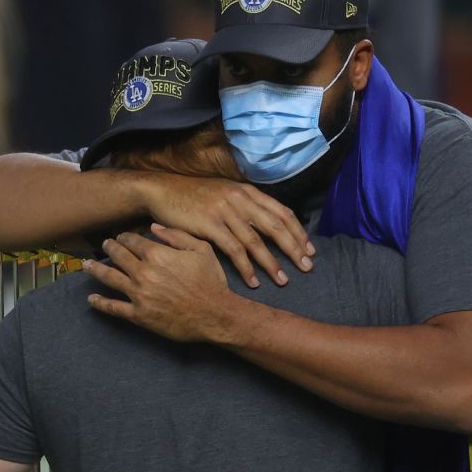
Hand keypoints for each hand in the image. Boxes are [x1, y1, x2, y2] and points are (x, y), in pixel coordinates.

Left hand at [83, 224, 236, 341]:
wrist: (215, 314)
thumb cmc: (211, 281)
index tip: (120, 237)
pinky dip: (100, 303)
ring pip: (110, 278)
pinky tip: (91, 299)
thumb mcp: (201, 249)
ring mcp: (139, 294)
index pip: (132, 241)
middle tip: (104, 246)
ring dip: (95, 270)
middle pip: (118, 256)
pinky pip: (114, 308)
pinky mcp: (139, 315)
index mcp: (157, 254)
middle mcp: (144, 272)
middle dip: (109, 249)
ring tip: (86, 265)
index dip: (124, 238)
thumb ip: (176, 236)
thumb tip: (154, 227)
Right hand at [137, 172, 313, 288]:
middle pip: (275, 226)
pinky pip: (233, 250)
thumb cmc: (194, 196)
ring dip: (272, 263)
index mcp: (247, 191)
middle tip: (307, 267)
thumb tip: (267, 224)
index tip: (309, 250)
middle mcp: (240, 199)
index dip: (298, 232)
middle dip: (293, 249)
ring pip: (256, 241)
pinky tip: (253, 281)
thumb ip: (246, 206)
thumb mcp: (224, 194)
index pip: (282, 211)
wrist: (162, 190)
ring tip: (283, 280)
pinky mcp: (209, 225)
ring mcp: (224, 211)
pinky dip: (246, 268)